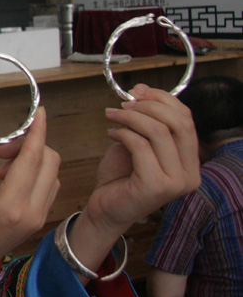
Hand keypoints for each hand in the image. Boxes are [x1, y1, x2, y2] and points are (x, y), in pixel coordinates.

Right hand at [0, 108, 59, 296]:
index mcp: (10, 206)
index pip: (32, 158)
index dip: (37, 131)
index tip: (39, 112)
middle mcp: (30, 213)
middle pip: (49, 163)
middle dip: (28, 145)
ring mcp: (36, 220)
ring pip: (51, 176)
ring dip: (31, 160)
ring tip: (0, 164)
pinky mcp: (34, 223)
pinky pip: (47, 189)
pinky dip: (34, 174)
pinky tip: (7, 177)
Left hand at [83, 84, 199, 236]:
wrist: (106, 207)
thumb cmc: (121, 176)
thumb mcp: (137, 141)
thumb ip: (145, 119)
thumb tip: (142, 89)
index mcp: (191, 162)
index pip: (187, 120)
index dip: (164, 100)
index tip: (139, 91)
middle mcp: (190, 174)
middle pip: (178, 124)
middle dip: (148, 106)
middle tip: (124, 104)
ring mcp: (176, 182)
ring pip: (158, 132)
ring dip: (130, 117)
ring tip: (112, 115)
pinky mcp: (156, 186)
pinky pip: (140, 146)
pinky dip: (122, 133)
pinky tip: (111, 134)